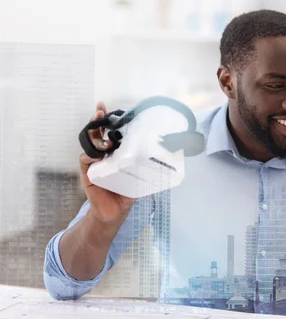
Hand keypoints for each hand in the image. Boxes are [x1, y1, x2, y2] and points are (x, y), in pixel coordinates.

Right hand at [80, 101, 135, 221]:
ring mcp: (94, 164)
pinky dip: (90, 156)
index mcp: (113, 153)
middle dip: (96, 120)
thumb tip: (167, 156)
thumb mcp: (140, 177)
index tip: (104, 106)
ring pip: (89, 145)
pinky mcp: (88, 174)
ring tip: (105, 139)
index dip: (105, 119)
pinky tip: (97, 155)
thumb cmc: (127, 193)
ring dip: (95, 138)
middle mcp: (102, 156)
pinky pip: (85, 161)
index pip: (107, 132)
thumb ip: (147, 166)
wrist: (115, 212)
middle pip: (95, 133)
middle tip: (99, 110)